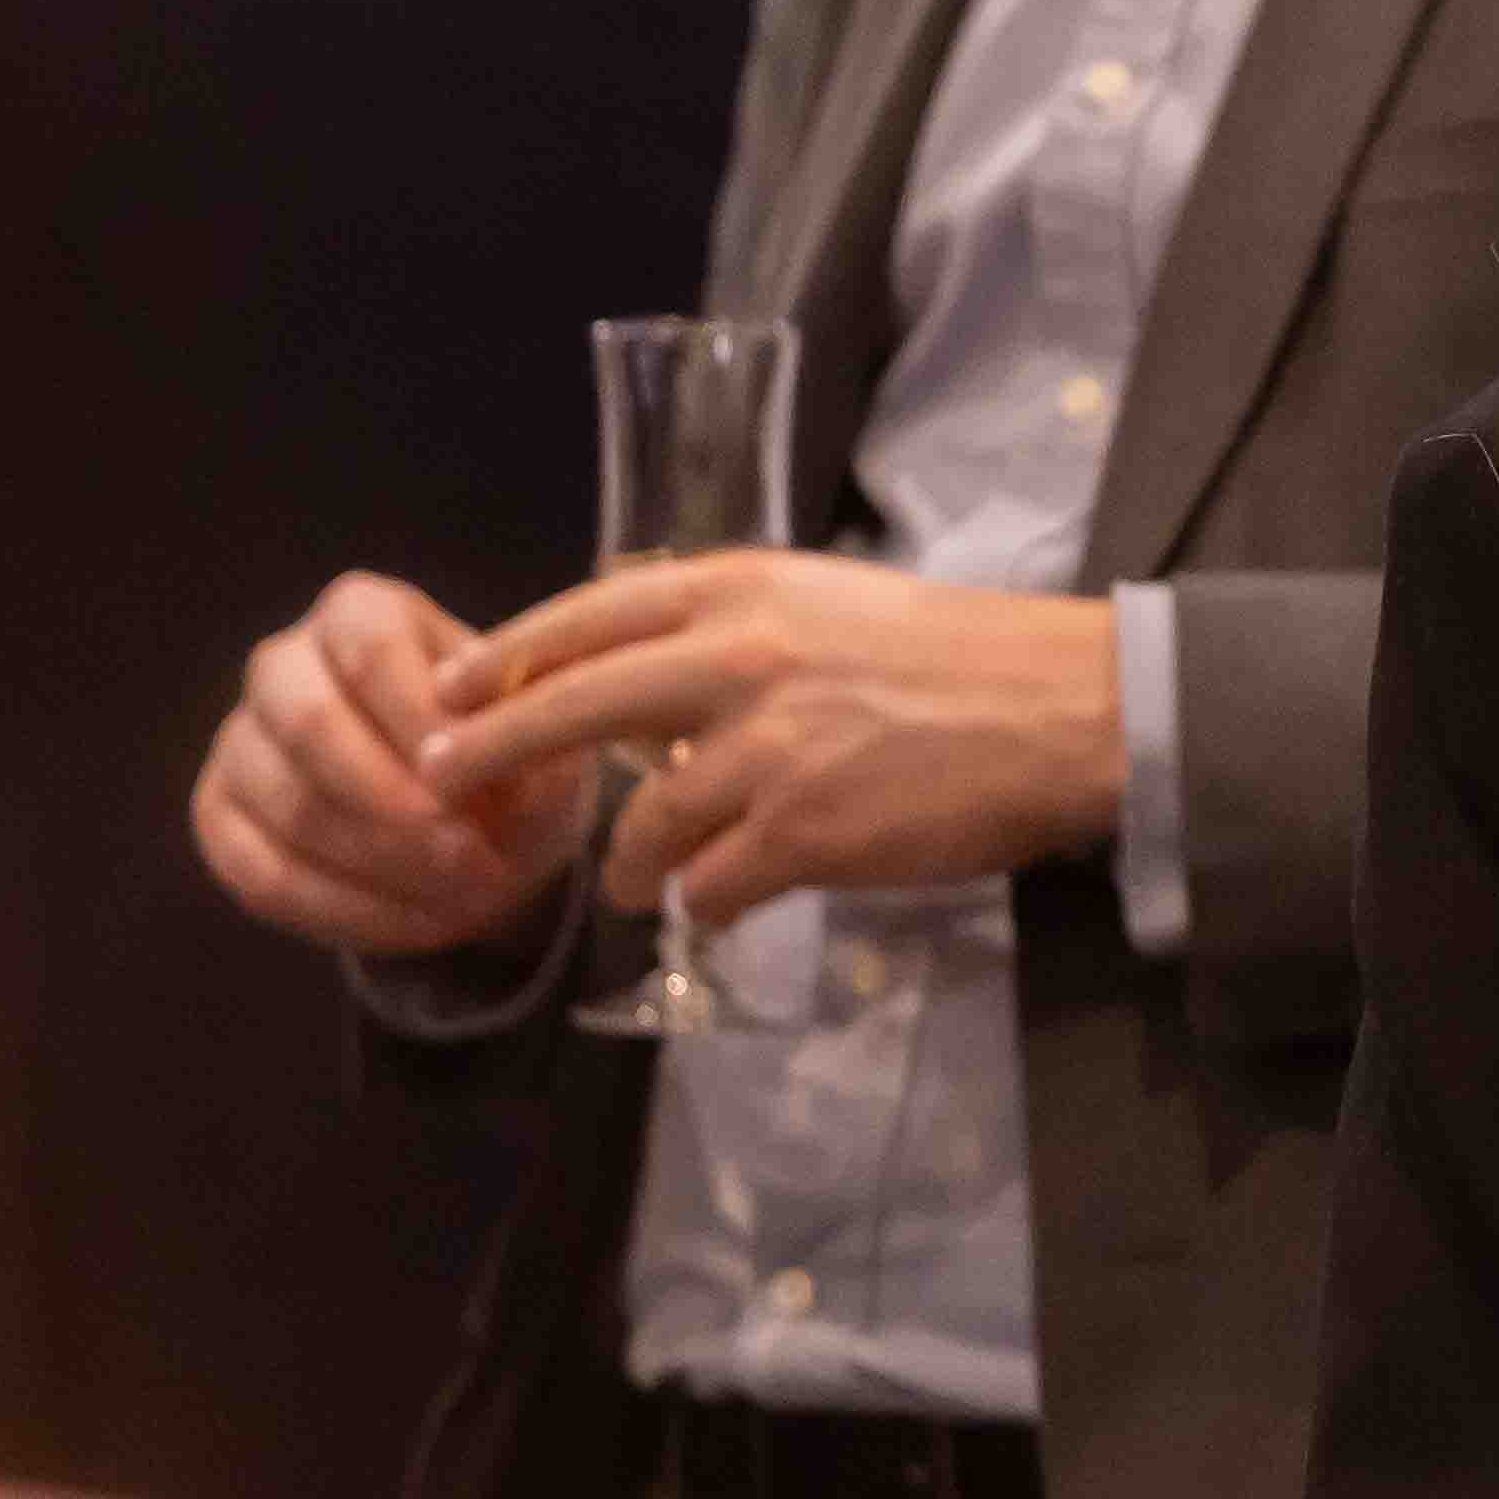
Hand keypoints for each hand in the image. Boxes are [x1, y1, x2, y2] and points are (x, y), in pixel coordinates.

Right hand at [191, 571, 586, 956]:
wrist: (481, 829)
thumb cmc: (512, 763)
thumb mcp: (539, 740)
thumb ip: (514, 734)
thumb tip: (466, 755)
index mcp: (361, 613)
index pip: (372, 649)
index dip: (421, 718)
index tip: (477, 779)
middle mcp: (284, 664)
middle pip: (308, 721)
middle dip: (392, 800)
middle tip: (469, 854)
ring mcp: (240, 742)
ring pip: (290, 808)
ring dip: (387, 866)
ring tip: (471, 896)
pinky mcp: (220, 819)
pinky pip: (265, 876)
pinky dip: (352, 912)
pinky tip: (423, 925)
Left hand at [424, 553, 1120, 924]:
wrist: (1064, 710)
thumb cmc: (960, 656)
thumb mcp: (830, 606)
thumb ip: (734, 630)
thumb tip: (646, 677)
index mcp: (742, 591)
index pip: (588, 616)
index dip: (508, 656)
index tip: (450, 689)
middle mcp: (736, 659)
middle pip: (572, 708)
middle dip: (487, 751)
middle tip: (434, 780)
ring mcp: (765, 751)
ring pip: (642, 825)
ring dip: (624, 865)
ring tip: (627, 883)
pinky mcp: (802, 834)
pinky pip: (711, 887)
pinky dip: (705, 904)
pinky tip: (718, 908)